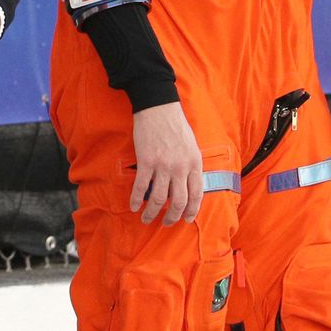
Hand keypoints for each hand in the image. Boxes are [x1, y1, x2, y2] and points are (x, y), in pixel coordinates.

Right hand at [129, 102, 202, 225]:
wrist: (158, 107)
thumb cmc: (176, 125)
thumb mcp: (192, 146)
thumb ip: (191, 166)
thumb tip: (186, 186)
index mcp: (194, 163)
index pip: (196, 195)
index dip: (191, 211)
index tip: (185, 219)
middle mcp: (180, 167)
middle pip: (178, 202)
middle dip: (171, 217)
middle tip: (165, 222)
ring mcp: (163, 165)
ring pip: (159, 199)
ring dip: (152, 213)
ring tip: (146, 219)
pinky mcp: (146, 161)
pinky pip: (141, 187)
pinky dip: (136, 200)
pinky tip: (133, 206)